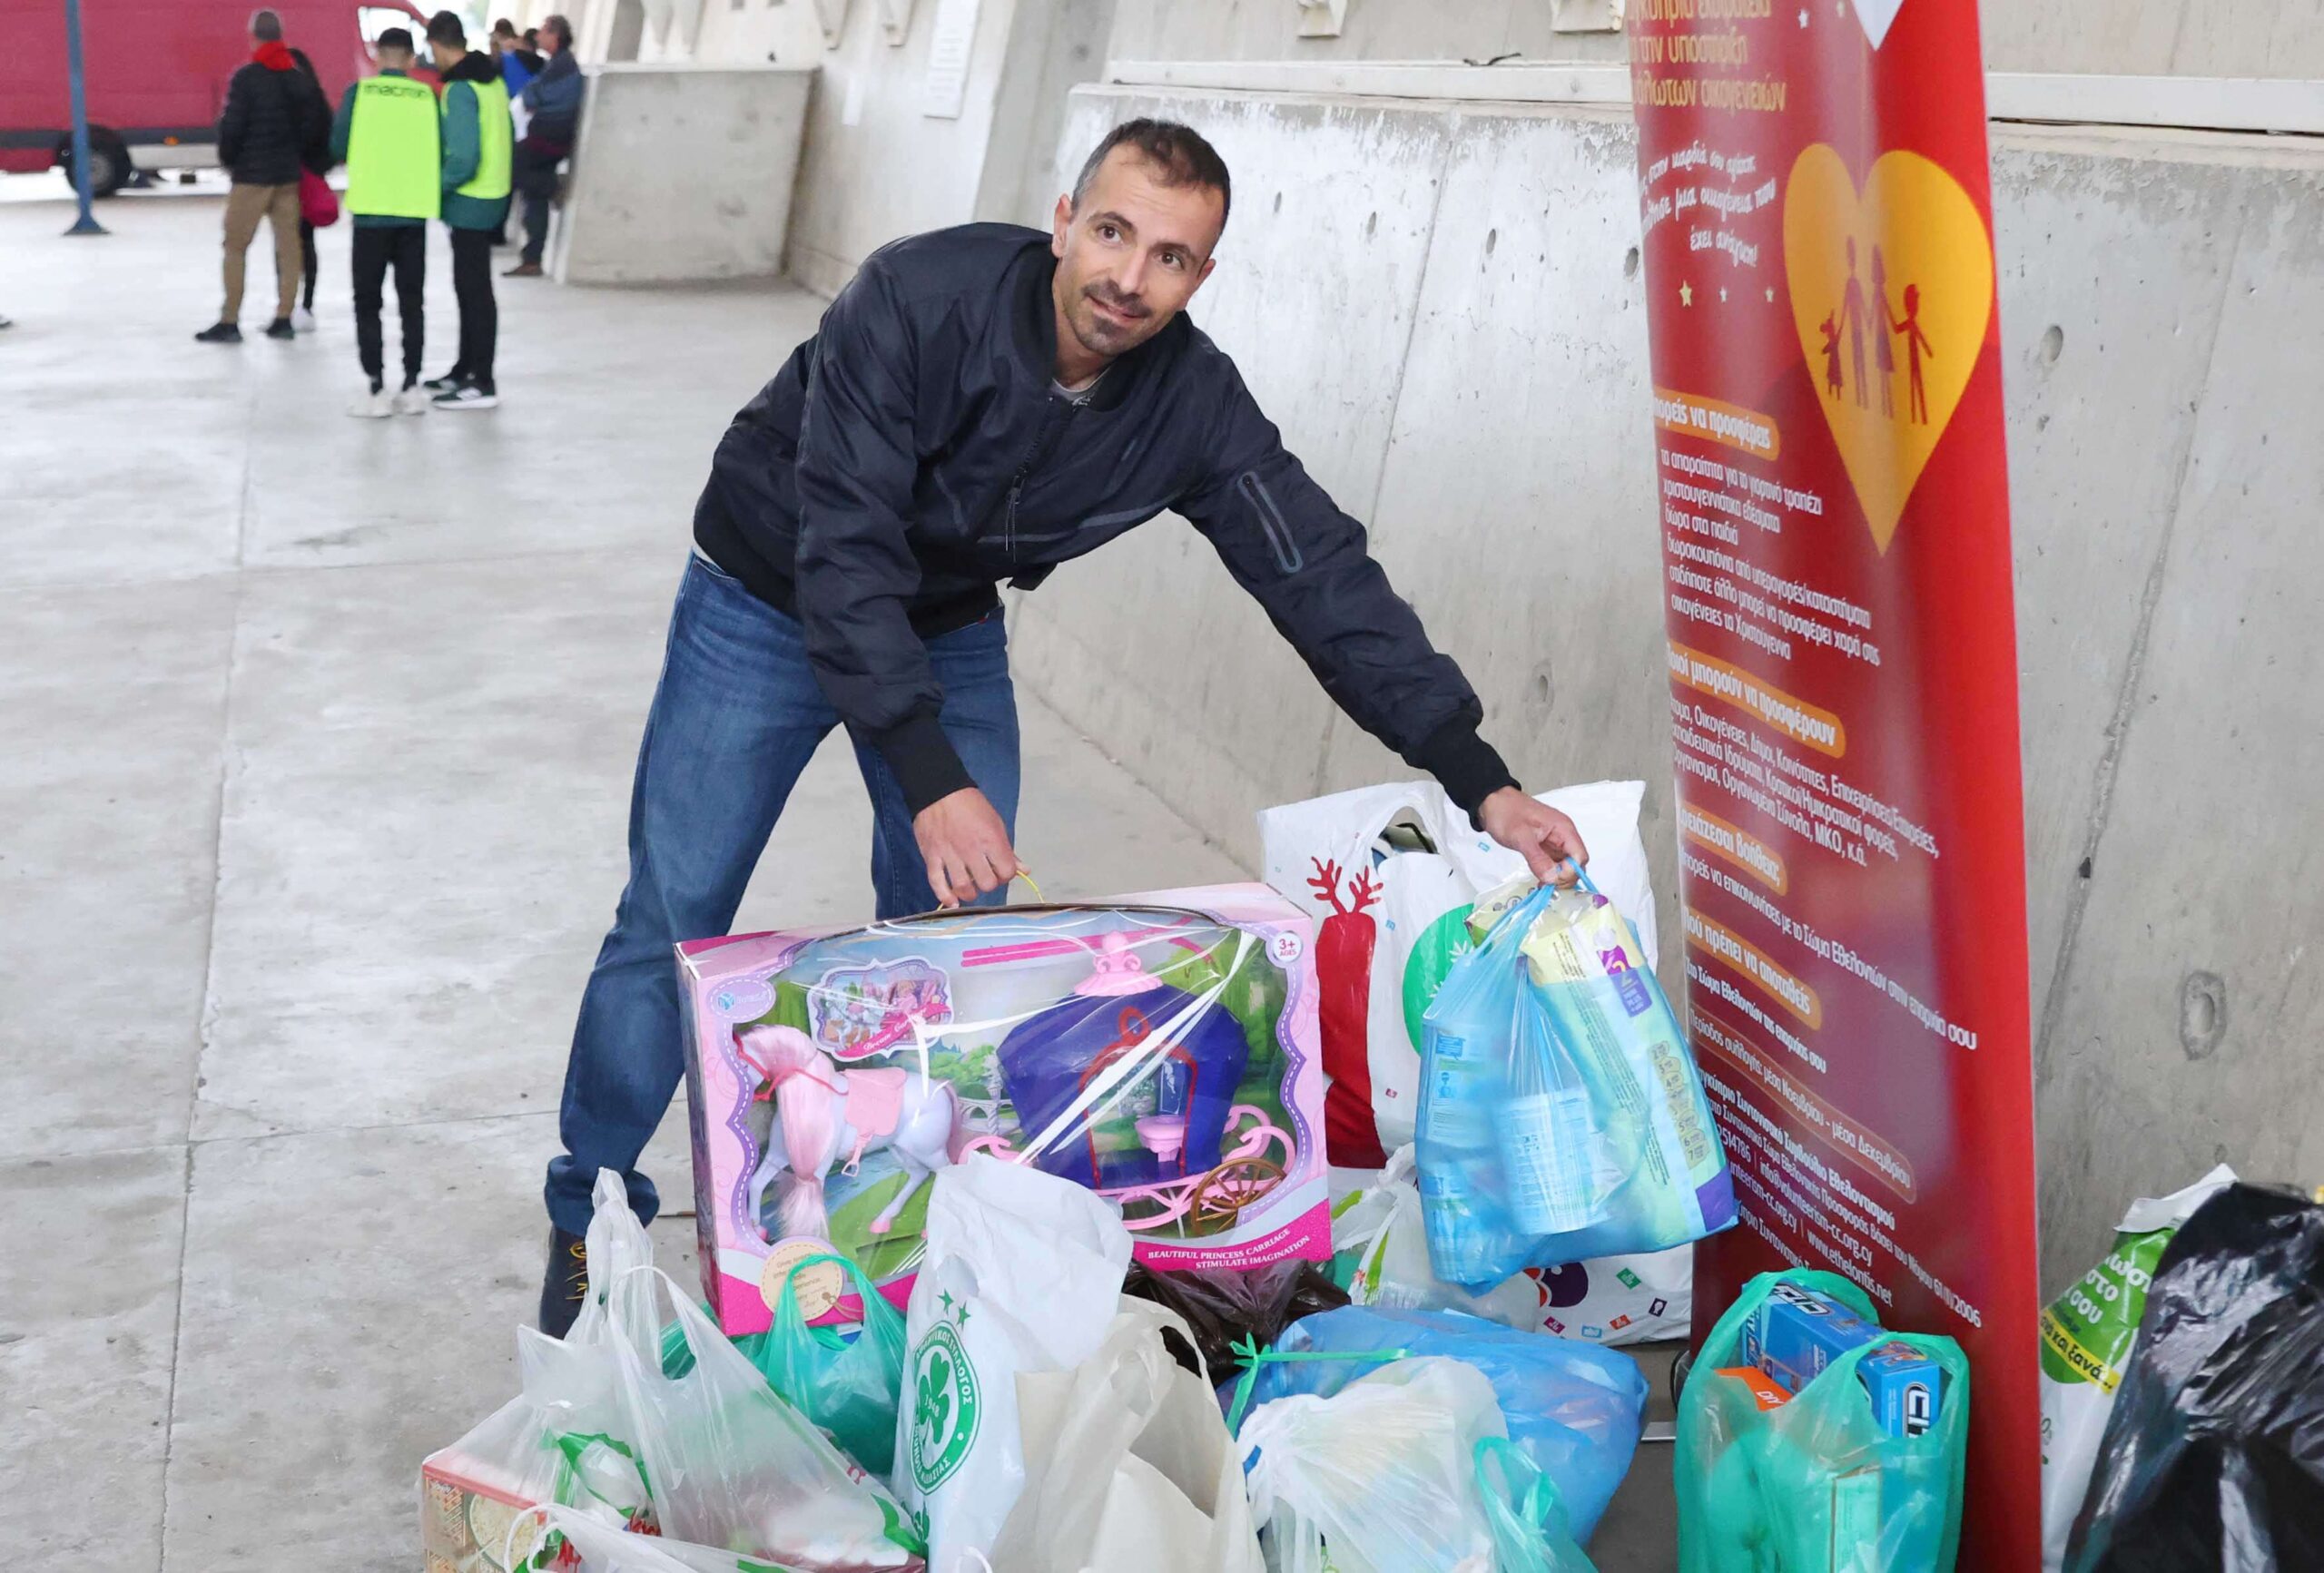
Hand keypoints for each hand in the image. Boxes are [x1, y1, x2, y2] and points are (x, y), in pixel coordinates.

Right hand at [913, 788, 1021, 907]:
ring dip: (969, 893)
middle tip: (984, 877)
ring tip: (970, 888)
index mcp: (991, 840)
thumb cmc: (971, 805)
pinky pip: (937, 882)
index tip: (1000, 871)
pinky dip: (944, 896)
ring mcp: (950, 855)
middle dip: (988, 884)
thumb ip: (1008, 849)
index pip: (1006, 872)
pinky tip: (951, 901)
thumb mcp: (996, 823)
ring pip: (963, 887)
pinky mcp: (932, 856)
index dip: (1006, 875)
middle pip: (986, 883)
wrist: (939, 791)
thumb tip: (1024, 870)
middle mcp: (971, 850)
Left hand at [1478, 787, 1588, 884]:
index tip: (1553, 879)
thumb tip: (1553, 878)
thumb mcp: (1521, 837)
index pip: (1579, 856)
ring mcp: (1555, 842)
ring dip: (1558, 878)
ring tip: (1543, 885)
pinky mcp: (1546, 847)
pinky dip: (1551, 874)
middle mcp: (1564, 836)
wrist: (1492, 803)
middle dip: (1565, 877)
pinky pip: (1555, 864)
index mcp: (1563, 829)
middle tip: (1547, 885)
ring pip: (1566, 865)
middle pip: (1576, 863)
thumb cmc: (1506, 814)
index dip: (1570, 871)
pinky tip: (1541, 880)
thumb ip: (1538, 858)